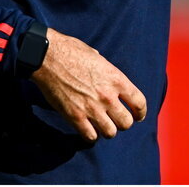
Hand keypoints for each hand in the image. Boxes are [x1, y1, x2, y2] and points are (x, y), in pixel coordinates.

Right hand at [31, 28, 146, 141]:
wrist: (48, 56)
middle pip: (126, 123)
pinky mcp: (75, 116)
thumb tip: (110, 81)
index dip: (140, 112)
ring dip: (107, 130)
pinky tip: (88, 129)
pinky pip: (90, 136)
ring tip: (102, 125)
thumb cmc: (72, 51)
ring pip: (110, 133)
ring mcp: (91, 108)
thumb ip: (108, 73)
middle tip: (117, 120)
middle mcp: (107, 96)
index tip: (138, 115)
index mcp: (116, 79)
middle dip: (123, 123)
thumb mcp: (98, 58)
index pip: (139, 102)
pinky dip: (91, 135)